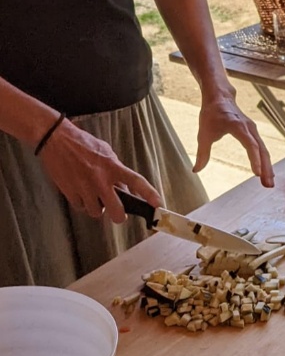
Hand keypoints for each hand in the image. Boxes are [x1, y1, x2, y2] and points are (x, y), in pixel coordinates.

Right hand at [40, 120, 160, 221]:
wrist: (55, 139)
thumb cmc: (82, 143)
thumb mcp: (106, 152)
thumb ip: (116, 170)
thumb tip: (124, 188)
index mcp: (112, 166)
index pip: (136, 181)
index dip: (149, 194)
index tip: (158, 204)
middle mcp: (100, 180)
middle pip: (116, 211)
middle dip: (119, 216)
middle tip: (117, 212)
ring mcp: (84, 187)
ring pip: (97, 212)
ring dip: (97, 208)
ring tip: (94, 197)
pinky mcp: (70, 192)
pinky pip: (80, 207)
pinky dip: (82, 204)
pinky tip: (80, 193)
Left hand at [194, 95, 274, 186]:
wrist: (220, 96)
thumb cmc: (211, 113)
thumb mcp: (203, 133)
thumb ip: (202, 153)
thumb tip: (196, 170)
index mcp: (238, 126)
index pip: (250, 145)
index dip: (255, 159)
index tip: (257, 173)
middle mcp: (249, 128)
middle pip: (261, 150)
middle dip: (266, 168)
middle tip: (267, 186)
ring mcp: (254, 130)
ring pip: (264, 151)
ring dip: (268, 167)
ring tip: (268, 184)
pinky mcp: (254, 133)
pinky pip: (262, 149)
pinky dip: (265, 161)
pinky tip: (267, 173)